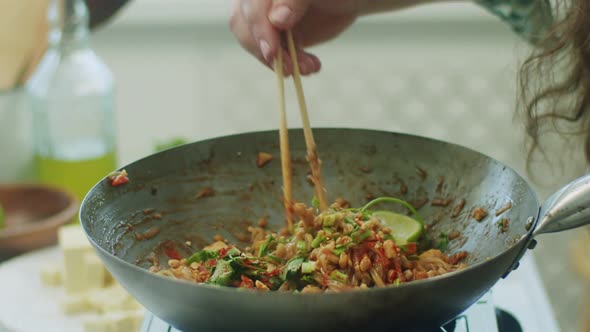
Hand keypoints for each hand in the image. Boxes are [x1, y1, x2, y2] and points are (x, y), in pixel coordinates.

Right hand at [229, 0, 361, 75]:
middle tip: (289, 69)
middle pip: (244, 26)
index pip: (251, 7)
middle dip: (267, 52)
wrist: (350, 1)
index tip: (272, 52)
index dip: (260, 30)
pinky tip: (311, 66)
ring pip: (257, 44)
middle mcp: (258, 0)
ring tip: (309, 68)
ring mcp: (264, 18)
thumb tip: (277, 19)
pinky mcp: (275, 36)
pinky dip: (290, 64)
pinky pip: (273, 55)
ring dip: (282, 62)